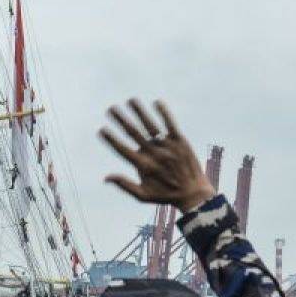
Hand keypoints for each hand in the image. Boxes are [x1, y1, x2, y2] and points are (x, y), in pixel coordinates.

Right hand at [99, 99, 215, 211]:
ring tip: (131, 100)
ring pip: (151, 126)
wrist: (194, 193)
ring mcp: (168, 146)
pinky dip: (164, 113)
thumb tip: (105, 178)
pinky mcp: (180, 142)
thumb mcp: (142, 196)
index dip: (111, 139)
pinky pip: (170, 125)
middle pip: (134, 133)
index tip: (102, 130)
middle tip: (111, 109)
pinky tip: (156, 103)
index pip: (123, 149)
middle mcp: (154, 154)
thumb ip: (124, 185)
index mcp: (143, 166)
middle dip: (121, 120)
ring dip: (140, 112)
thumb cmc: (165, 196)